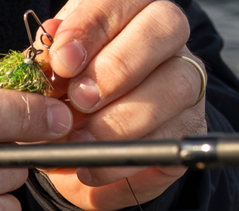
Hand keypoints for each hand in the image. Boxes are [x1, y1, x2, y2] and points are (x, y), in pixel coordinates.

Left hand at [38, 0, 206, 210]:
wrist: (76, 147)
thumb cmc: (61, 96)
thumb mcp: (47, 75)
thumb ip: (48, 58)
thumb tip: (50, 38)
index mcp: (126, 10)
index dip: (91, 27)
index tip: (62, 61)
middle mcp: (165, 37)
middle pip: (165, 27)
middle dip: (118, 66)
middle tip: (79, 100)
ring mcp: (185, 79)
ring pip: (177, 85)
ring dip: (121, 120)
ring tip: (79, 141)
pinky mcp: (190, 127)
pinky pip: (170, 140)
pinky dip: (123, 159)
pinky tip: (91, 167)